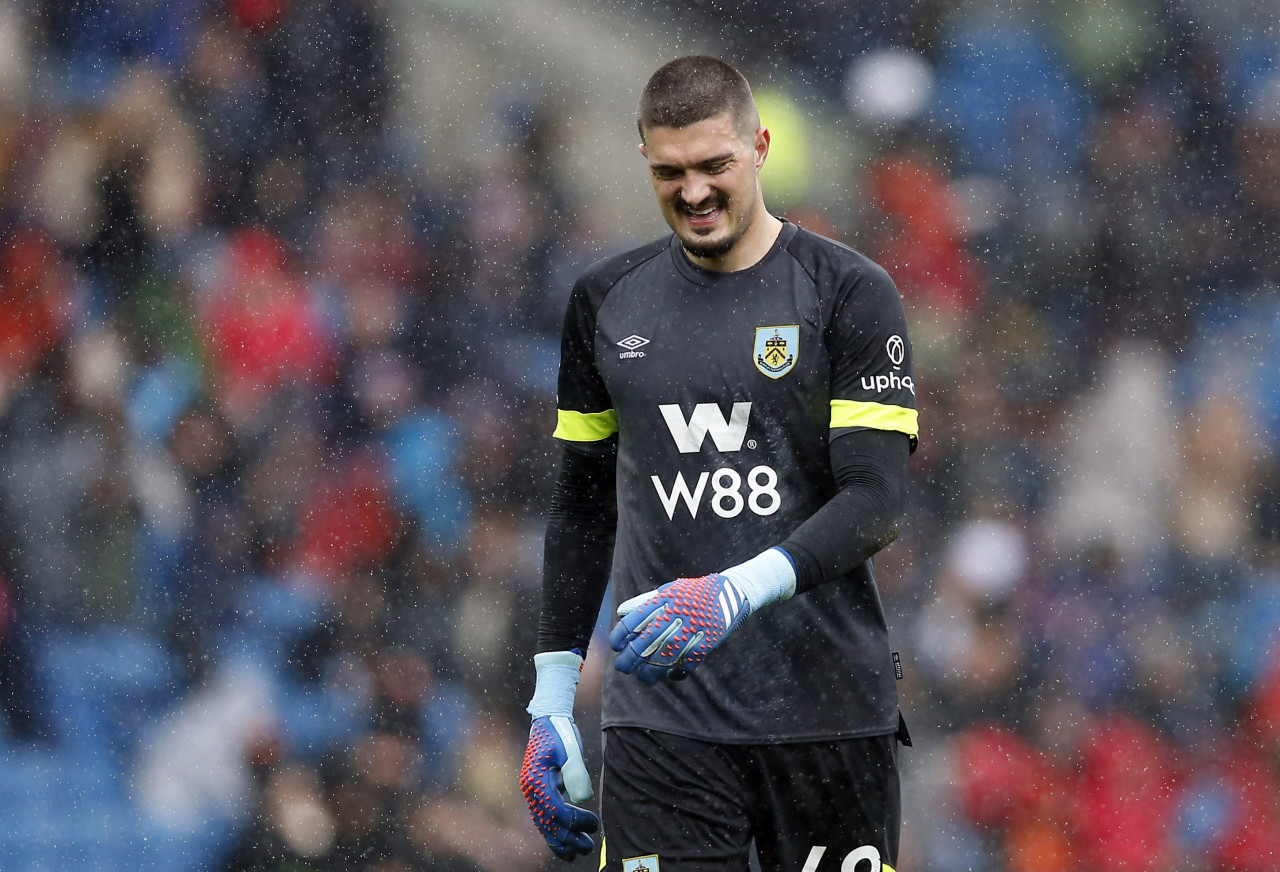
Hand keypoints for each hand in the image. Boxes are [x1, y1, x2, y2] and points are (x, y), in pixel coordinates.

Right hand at [521, 650, 598, 859]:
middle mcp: (532, 789)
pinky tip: (567, 837)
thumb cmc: (560, 732)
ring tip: (577, 851)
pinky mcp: (541, 789)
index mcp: (537, 781)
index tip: (593, 823)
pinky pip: (546, 814)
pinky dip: (556, 827)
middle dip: (568, 838)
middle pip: (548, 822)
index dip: (574, 821)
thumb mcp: (570, 749)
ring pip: (545, 822)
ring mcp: (534, 790)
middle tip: (587, 848)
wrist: (548, 718)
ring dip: (561, 838)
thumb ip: (576, 774)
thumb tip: (583, 801)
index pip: (555, 810)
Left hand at [609, 573, 752, 684]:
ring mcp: (692, 629)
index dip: (621, 636)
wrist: (732, 592)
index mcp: (664, 600)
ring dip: (651, 671)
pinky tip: (671, 674)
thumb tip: (621, 613)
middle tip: (623, 669)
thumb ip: (646, 602)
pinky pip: (688, 662)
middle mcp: (675, 615)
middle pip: (646, 642)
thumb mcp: (670, 591)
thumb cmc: (695, 593)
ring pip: (665, 657)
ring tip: (644, 679)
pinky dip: (678, 671)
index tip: (615, 647)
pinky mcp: (707, 642)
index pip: (634, 621)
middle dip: (631, 658)